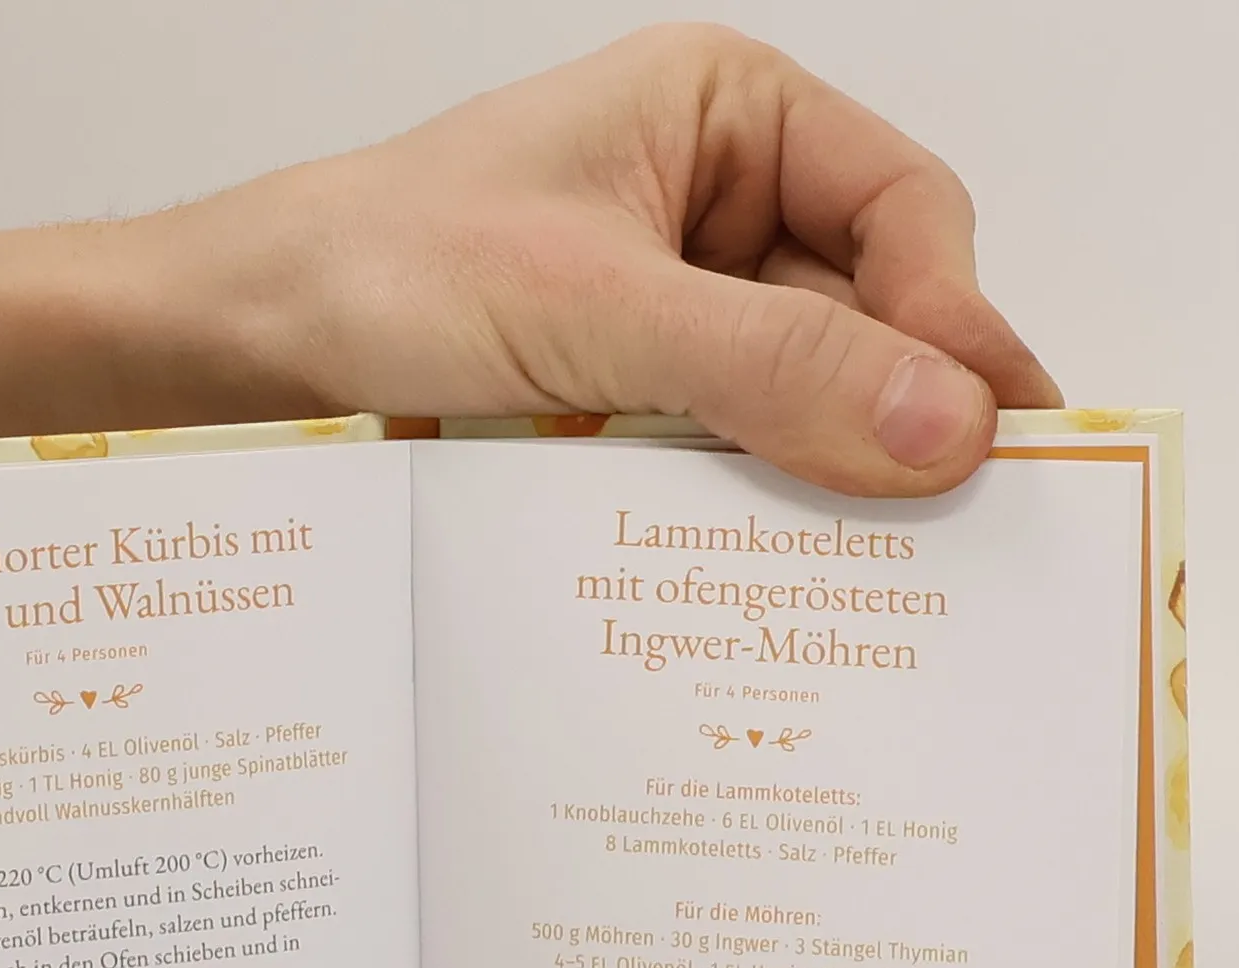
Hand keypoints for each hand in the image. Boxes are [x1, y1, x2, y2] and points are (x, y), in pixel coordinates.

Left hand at [212, 24, 1059, 492]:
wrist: (248, 354)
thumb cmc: (387, 274)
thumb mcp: (593, 309)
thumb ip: (768, 368)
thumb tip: (948, 427)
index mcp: (726, 119)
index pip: (902, 212)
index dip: (955, 318)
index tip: (990, 432)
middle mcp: (717, 211)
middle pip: (867, 315)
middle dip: (903, 415)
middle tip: (972, 535)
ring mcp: (677, 315)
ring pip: (804, 399)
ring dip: (832, 477)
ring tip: (886, 578)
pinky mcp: (635, 406)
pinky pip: (733, 456)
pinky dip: (757, 510)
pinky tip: (779, 574)